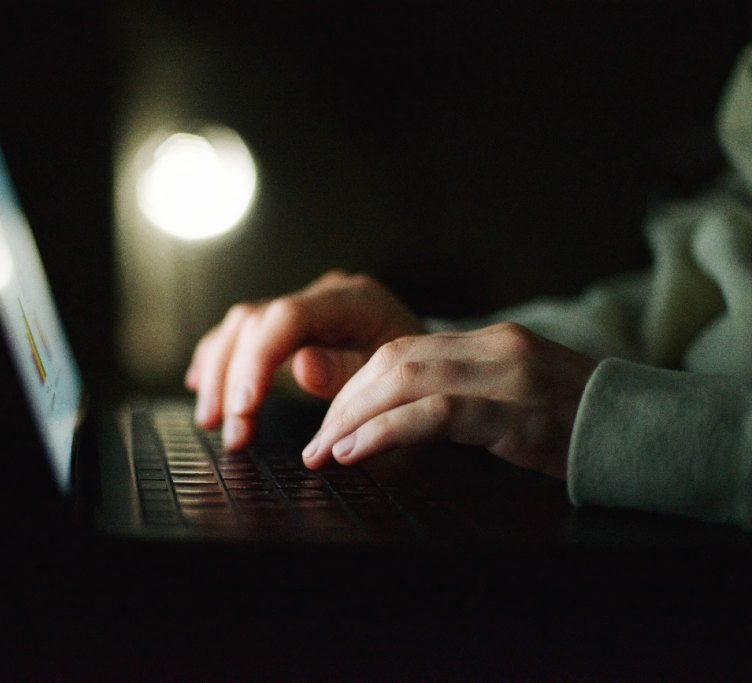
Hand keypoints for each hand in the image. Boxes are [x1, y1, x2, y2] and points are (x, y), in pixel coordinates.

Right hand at [185, 271, 424, 449]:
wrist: (428, 359)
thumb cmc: (414, 371)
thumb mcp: (395, 378)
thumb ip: (348, 372)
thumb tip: (301, 368)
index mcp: (351, 299)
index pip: (288, 317)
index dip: (258, 359)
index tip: (244, 407)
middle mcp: (320, 294)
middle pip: (254, 322)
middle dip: (232, 378)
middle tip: (230, 431)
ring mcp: (302, 306)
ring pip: (239, 326)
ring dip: (218, 373)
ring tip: (211, 421)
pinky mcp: (288, 323)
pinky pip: (241, 332)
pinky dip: (217, 358)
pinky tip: (200, 384)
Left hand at [302, 323, 597, 479]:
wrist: (642, 431)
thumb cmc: (572, 425)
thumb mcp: (508, 399)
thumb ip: (455, 396)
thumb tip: (392, 416)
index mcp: (487, 341)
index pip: (400, 351)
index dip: (352, 384)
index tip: (325, 420)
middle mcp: (492, 346)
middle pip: (391, 361)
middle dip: (343, 402)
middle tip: (315, 442)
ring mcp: (504, 374)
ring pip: (403, 381)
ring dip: (353, 417)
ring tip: (325, 450)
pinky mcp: (514, 409)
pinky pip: (433, 413)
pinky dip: (386, 431)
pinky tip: (358, 451)